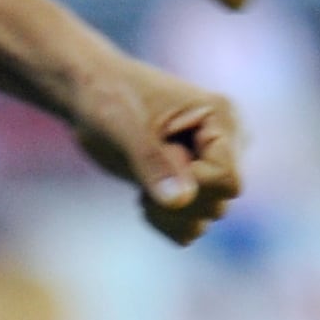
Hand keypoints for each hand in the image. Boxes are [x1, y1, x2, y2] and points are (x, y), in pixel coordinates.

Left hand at [57, 53, 244, 244]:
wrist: (90, 94)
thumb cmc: (107, 98)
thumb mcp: (124, 127)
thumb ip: (153, 163)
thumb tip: (181, 202)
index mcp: (223, 118)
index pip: (228, 180)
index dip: (192, 186)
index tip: (157, 165)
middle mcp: (227, 143)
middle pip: (218, 203)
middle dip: (174, 199)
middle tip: (141, 169)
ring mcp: (211, 165)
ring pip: (206, 218)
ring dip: (169, 214)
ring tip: (142, 185)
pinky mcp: (195, 183)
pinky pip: (192, 226)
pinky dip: (166, 221)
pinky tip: (145, 195)